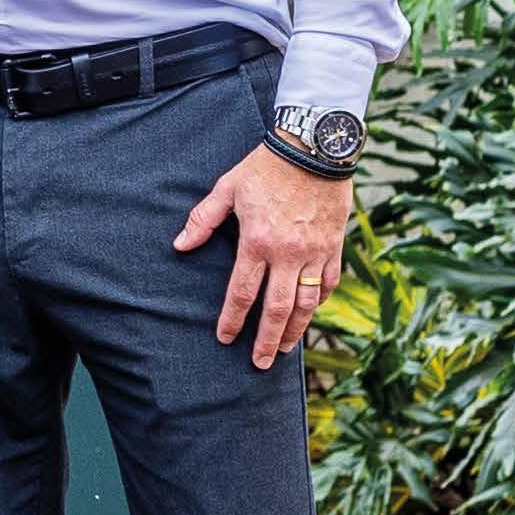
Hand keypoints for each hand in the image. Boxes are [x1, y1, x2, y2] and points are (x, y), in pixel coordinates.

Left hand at [177, 139, 353, 369]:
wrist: (314, 151)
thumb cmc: (265, 168)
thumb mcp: (227, 189)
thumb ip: (202, 220)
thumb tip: (179, 245)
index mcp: (257, 242)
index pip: (242, 292)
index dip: (232, 319)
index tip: (225, 338)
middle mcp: (288, 254)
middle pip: (277, 309)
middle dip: (266, 340)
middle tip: (259, 364)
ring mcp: (315, 253)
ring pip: (306, 304)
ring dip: (295, 330)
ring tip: (284, 350)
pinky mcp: (334, 248)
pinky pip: (328, 284)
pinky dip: (318, 303)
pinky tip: (309, 315)